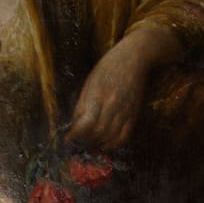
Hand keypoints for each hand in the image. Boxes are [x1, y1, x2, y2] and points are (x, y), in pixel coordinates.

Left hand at [66, 25, 182, 151]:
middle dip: (85, 142)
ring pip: (109, 137)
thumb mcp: (90, 81)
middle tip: (79, 143)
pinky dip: (114, 144)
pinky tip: (106, 144)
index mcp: (98, 95)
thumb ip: (82, 103)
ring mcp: (124, 111)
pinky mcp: (133, 114)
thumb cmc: (109, 66)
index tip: (69, 139)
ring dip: (98, 144)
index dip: (75, 135)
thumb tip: (75, 123)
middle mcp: (111, 105)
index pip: (85, 124)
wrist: (134, 57)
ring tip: (91, 145)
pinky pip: (124, 136)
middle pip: (96, 133)